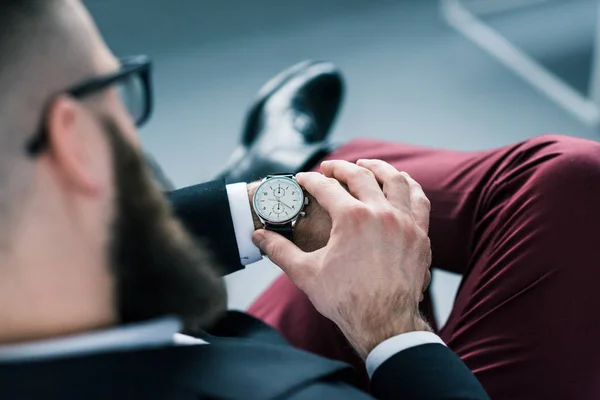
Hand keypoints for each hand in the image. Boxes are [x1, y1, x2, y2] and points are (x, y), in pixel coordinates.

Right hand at [252, 160, 432, 357]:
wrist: (384, 323)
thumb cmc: (345, 299)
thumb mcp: (305, 273)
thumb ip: (280, 250)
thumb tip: (258, 236)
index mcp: (352, 218)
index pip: (326, 188)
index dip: (310, 180)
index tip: (303, 179)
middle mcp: (381, 213)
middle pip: (360, 176)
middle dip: (341, 168)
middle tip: (329, 168)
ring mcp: (405, 222)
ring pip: (395, 180)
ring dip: (378, 168)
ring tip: (366, 165)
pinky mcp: (420, 235)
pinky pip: (419, 200)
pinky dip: (409, 187)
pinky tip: (401, 184)